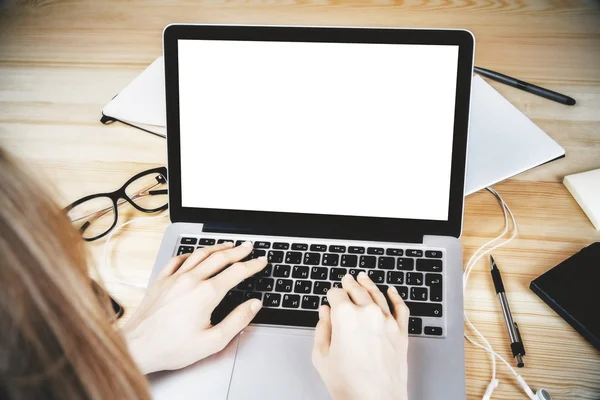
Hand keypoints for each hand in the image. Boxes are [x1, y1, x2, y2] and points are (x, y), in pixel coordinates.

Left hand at [122, 241, 264, 373]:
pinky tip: (195, 254)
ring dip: (217, 247)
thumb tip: (254, 305)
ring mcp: (174, 278)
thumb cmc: (172, 347)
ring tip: (229, 245)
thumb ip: (238, 321)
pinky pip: (178, 259)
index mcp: (206, 294)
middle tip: (249, 247)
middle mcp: (191, 280)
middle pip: (220, 258)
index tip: (261, 261)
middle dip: (238, 251)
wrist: (138, 347)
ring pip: (200, 254)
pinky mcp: (161, 281)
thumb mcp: (213, 341)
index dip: (252, 265)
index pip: (236, 272)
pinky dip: (191, 253)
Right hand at [312, 272, 409, 399]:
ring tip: (363, 277)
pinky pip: (400, 307)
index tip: (330, 298)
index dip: (331, 295)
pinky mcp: (401, 332)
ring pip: (377, 294)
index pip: (336, 294)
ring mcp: (387, 321)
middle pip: (357, 290)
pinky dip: (396, 297)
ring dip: (369, 284)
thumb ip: (322, 329)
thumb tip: (324, 313)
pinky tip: (392, 291)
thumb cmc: (349, 384)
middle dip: (349, 284)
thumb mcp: (322, 357)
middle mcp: (367, 313)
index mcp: (345, 316)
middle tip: (346, 279)